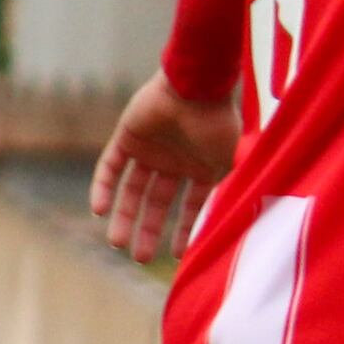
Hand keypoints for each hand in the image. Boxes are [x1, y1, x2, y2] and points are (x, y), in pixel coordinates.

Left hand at [91, 71, 235, 262]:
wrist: (196, 86)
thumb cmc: (219, 124)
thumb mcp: (233, 164)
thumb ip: (233, 192)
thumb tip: (243, 226)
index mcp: (200, 167)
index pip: (189, 206)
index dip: (182, 230)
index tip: (177, 256)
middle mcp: (174, 161)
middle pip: (156, 203)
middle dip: (147, 230)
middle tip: (138, 257)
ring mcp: (150, 149)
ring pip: (131, 189)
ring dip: (123, 216)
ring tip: (116, 243)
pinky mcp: (127, 136)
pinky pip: (110, 167)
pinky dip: (103, 187)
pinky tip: (99, 210)